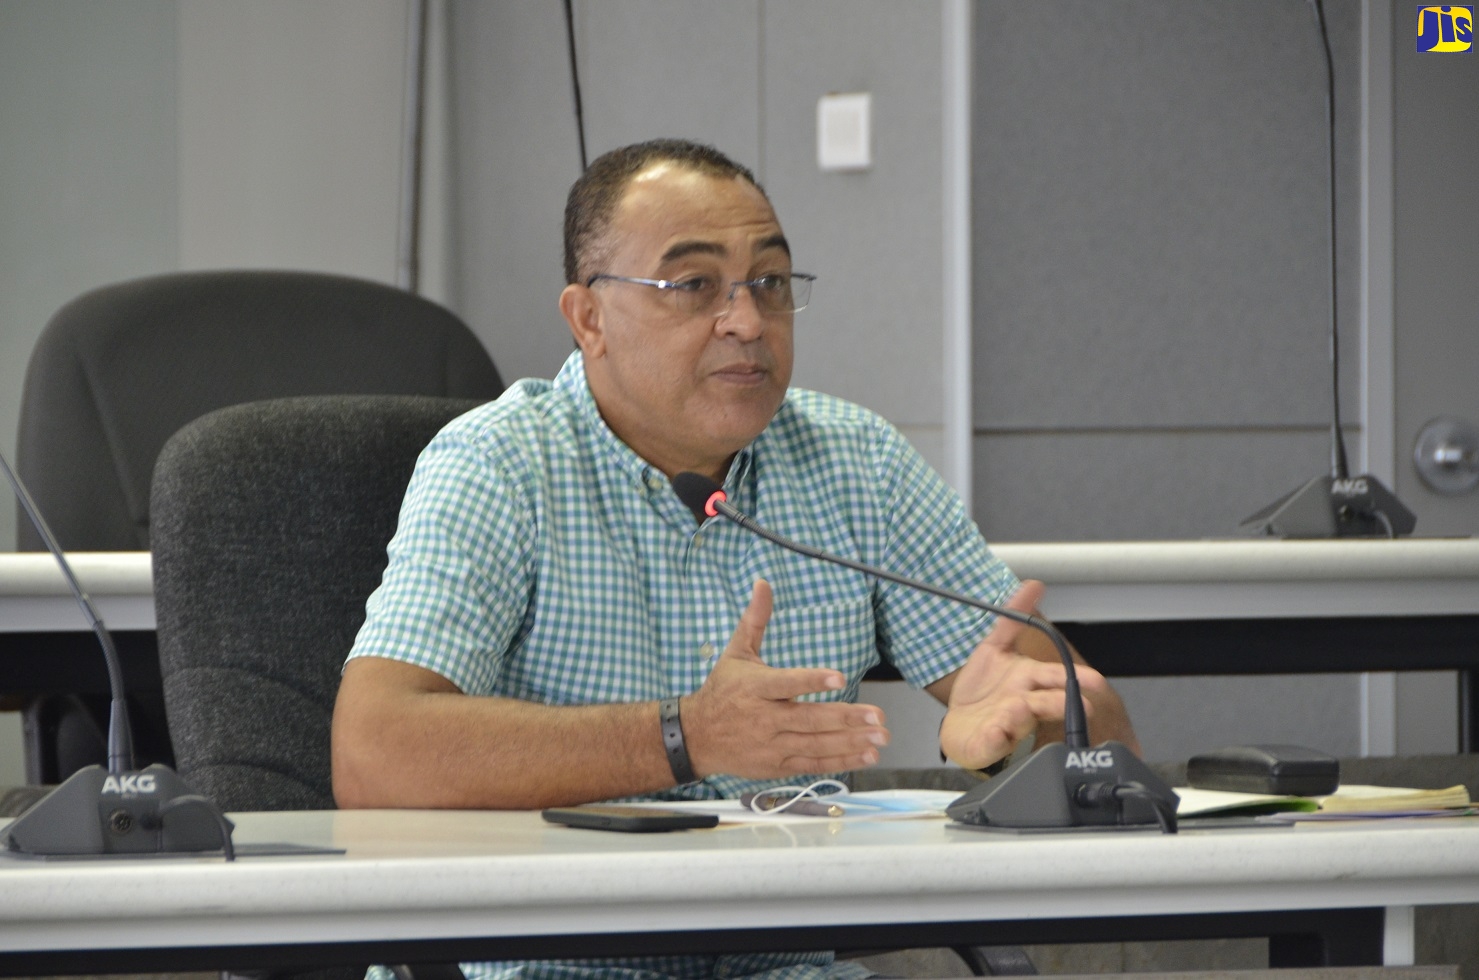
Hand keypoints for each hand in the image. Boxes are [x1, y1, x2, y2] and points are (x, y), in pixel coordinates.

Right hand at [682, 579, 888, 778]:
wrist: (696, 737)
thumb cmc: (722, 690)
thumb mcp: (736, 653)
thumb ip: (755, 620)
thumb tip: (763, 583)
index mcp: (756, 687)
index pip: (786, 683)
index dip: (811, 681)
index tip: (838, 677)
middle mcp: (765, 718)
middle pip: (809, 719)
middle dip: (846, 718)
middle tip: (877, 716)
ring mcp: (772, 744)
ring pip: (816, 744)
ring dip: (851, 742)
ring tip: (880, 735)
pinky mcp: (778, 764)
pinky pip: (813, 763)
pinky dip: (840, 761)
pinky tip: (866, 755)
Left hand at [937, 580, 1109, 769]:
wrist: (960, 722)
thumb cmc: (983, 688)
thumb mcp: (994, 646)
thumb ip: (1012, 617)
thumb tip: (1033, 585)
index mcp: (1028, 680)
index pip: (1056, 677)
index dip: (1078, 678)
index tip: (1096, 681)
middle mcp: (1023, 704)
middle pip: (1046, 702)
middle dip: (1062, 702)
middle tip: (1081, 704)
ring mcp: (1007, 725)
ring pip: (1022, 721)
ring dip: (1023, 715)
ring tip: (1020, 708)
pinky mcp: (988, 743)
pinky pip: (993, 743)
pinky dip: (996, 738)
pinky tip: (996, 731)